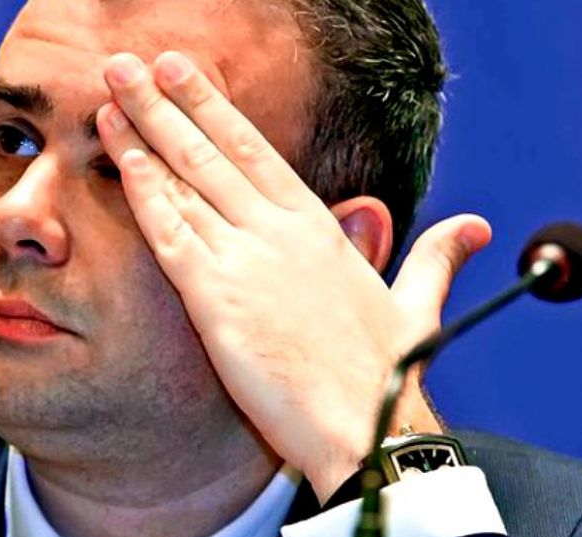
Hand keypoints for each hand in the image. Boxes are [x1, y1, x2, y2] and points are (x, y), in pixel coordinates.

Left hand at [96, 51, 490, 501]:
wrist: (372, 428)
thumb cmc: (388, 375)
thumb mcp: (417, 304)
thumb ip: (433, 257)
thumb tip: (472, 228)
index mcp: (317, 227)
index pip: (255, 150)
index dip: (213, 109)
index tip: (180, 75)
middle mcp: (279, 230)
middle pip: (211, 151)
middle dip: (166, 102)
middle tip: (126, 64)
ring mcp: (247, 258)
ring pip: (184, 181)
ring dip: (142, 133)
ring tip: (109, 94)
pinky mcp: (217, 298)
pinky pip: (169, 233)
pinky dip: (142, 191)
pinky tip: (118, 157)